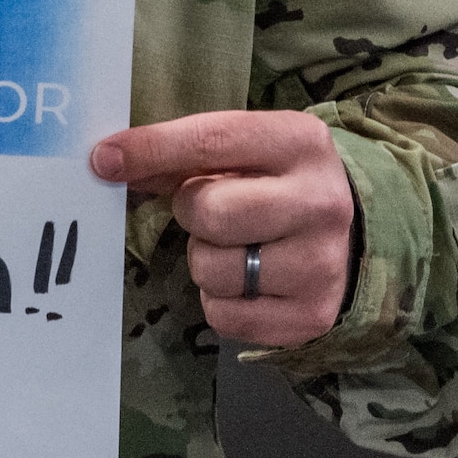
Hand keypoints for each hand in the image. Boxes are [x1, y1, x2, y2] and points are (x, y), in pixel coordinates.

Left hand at [91, 110, 354, 346]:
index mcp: (299, 142)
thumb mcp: (246, 151)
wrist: (354, 240)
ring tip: (235, 247)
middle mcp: (319, 202)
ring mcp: (320, 264)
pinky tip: (248, 281)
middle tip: (209, 212)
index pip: (212, 140)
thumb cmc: (277, 183)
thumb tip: (109, 162)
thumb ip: (182, 154)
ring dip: (204, 260)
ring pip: (211, 269)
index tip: (103, 159)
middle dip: (191, 213)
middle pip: (209, 212)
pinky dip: (220, 300)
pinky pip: (224, 315)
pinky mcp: (311, 316)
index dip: (151, 149)